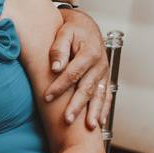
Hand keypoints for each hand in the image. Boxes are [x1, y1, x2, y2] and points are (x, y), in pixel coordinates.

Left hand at [44, 9, 110, 128]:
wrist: (86, 26)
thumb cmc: (72, 30)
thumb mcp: (63, 33)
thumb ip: (58, 49)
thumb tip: (55, 68)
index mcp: (90, 52)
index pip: (73, 73)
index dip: (60, 86)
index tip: (47, 97)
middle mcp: (100, 64)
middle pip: (87, 88)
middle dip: (77, 105)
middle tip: (67, 119)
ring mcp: (104, 72)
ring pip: (99, 95)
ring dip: (94, 111)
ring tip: (88, 127)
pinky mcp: (105, 78)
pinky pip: (106, 95)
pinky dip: (104, 109)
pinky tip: (100, 122)